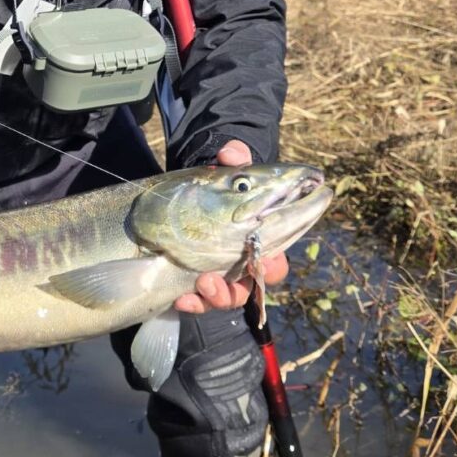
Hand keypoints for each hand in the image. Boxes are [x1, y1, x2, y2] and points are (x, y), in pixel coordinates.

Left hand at [173, 139, 287, 313]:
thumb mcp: (224, 173)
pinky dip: (194, 303)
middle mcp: (243, 262)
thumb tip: (231, 153)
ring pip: (229, 297)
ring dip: (218, 296)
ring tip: (203, 284)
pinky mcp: (197, 282)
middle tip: (220, 279)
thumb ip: (232, 161)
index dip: (272, 264)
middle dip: (241, 288)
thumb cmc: (219, 187)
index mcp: (259, 238)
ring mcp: (221, 274)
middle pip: (252, 286)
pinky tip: (181, 299)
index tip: (263, 260)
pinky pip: (201, 302)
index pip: (275, 259)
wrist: (189, 195)